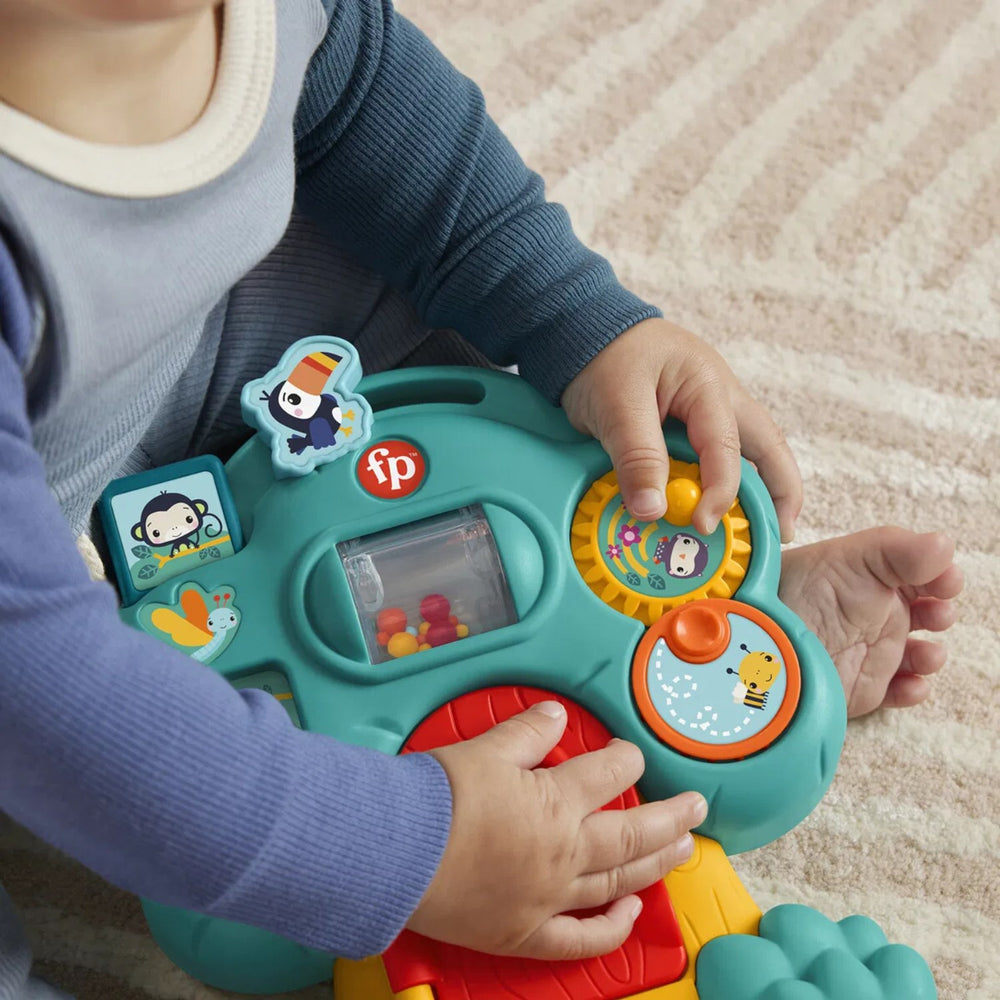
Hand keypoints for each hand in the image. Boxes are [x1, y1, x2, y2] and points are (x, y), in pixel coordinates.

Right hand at [407, 701, 705, 959]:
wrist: (392, 852)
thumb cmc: (435, 799)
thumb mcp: (485, 749)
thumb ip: (527, 733)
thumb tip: (555, 716)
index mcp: (555, 803)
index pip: (608, 775)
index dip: (624, 759)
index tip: (630, 753)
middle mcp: (562, 853)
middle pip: (631, 834)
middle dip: (670, 818)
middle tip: (696, 807)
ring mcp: (548, 896)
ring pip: (618, 880)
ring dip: (656, 865)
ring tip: (683, 851)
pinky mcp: (524, 931)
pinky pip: (580, 937)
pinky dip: (610, 928)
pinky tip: (631, 912)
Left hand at [560, 317, 801, 540]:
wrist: (584, 332)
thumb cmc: (603, 357)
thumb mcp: (616, 405)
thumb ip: (636, 456)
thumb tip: (653, 510)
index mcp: (708, 385)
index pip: (725, 448)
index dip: (719, 492)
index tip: (701, 525)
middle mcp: (721, 397)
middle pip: (767, 447)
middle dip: (782, 492)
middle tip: (782, 535)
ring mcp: (711, 409)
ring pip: (750, 451)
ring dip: (761, 489)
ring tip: (765, 531)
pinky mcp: (693, 423)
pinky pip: (719, 455)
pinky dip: (726, 482)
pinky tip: (724, 508)